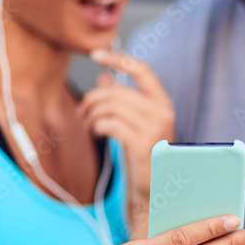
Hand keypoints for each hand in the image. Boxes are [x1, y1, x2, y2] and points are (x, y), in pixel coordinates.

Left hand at [79, 49, 173, 211]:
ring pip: (112, 106)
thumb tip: (104, 76)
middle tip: (82, 111)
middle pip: (118, 90)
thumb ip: (122, 100)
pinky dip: (97, 126)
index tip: (95, 54)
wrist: (153, 190)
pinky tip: (96, 132)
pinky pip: (110, 124)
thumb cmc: (142, 156)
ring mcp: (154, 129)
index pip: (142, 70)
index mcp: (162, 104)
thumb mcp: (134, 124)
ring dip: (92, 114)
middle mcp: (162, 113)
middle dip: (93, 98)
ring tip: (88, 124)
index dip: (118, 59)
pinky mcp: (142, 145)